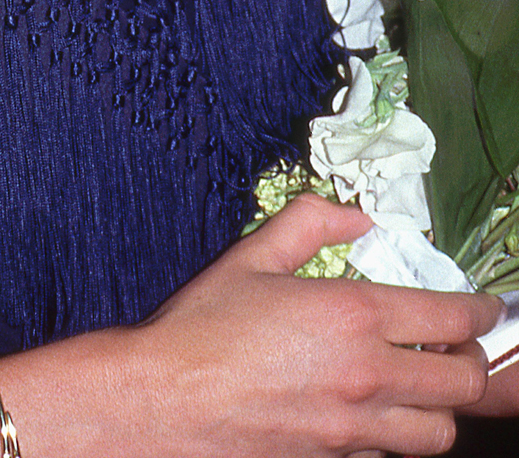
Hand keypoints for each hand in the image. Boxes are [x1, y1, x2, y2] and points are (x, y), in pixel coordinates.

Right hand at [124, 195, 497, 456]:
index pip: (449, 317)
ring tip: (426, 387)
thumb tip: (356, 216)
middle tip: (457, 346)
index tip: (486, 307)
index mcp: (352, 316)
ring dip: (441, 408)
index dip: (480, 310)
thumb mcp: (253, 256)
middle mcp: (366, 376)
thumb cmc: (203, 328)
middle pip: (461, 382)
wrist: (163, 401)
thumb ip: (310, 223)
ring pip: (439, 433)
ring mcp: (355, 428)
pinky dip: (397, 435)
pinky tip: (375, 413)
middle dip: (472, 361)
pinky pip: (391, 455)